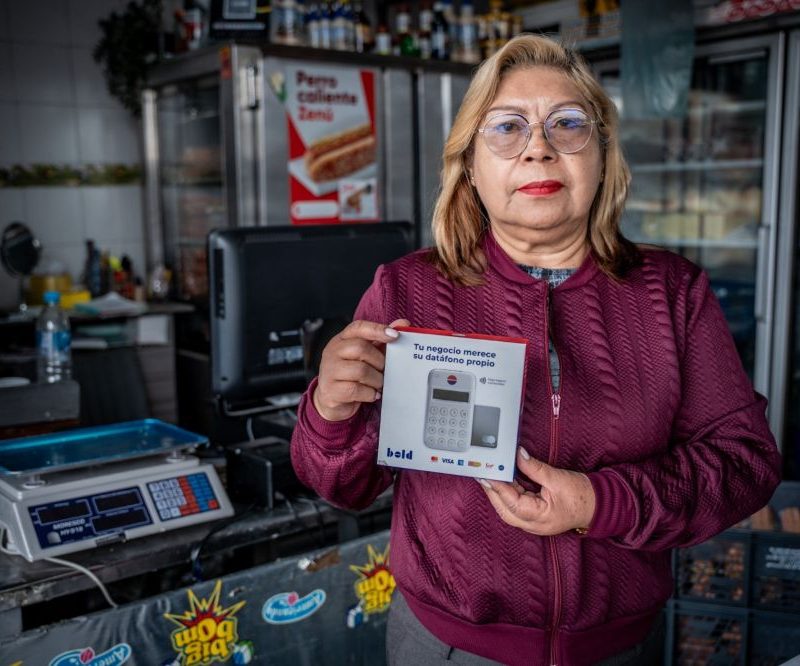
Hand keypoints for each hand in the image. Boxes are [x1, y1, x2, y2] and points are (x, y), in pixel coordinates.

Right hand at [313, 319, 409, 421]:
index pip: (358, 327)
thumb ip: (382, 340)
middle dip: (379, 361)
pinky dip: (370, 393)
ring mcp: (330, 371)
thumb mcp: (367, 356)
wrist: (332, 399)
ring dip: (376, 380)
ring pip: (360, 370)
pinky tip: (372, 394)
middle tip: (384, 371)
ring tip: (379, 384)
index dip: (377, 329)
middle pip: (361, 348)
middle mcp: (333, 352)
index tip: (395, 335)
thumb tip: (403, 323)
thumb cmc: (353, 375)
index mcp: (342, 339)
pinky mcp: (332, 390)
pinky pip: (356, 389)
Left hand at [478, 447, 595, 535]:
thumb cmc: (582, 495)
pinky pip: (516, 508)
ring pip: (508, 510)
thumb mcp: (557, 478)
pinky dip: (508, 495)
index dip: (498, 487)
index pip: (512, 502)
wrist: (598, 505)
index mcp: (540, 517)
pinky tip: (503, 481)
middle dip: (492, 492)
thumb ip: (534, 468)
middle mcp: (534, 525)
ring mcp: (533, 523)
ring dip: (499, 493)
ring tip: (490, 475)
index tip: (487, 474)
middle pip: (505, 510)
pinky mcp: (534, 517)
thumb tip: (517, 455)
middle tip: (482, 474)